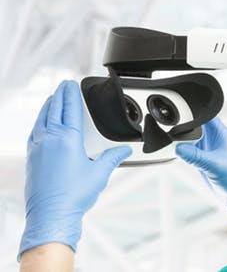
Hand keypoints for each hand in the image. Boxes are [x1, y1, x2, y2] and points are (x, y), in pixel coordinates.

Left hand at [19, 80, 130, 257]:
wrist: (51, 214)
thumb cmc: (73, 195)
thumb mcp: (100, 173)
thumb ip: (112, 158)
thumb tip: (124, 151)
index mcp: (67, 138)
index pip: (69, 108)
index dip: (71, 94)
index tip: (71, 84)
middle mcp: (49, 139)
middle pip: (53, 109)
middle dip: (59, 95)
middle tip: (62, 86)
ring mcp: (37, 147)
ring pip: (41, 118)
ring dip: (48, 106)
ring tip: (52, 100)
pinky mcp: (31, 158)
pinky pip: (35, 131)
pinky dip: (40, 121)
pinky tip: (42, 124)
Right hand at [175, 118, 226, 223]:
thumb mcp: (214, 164)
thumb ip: (196, 156)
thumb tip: (178, 148)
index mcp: (222, 134)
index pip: (207, 115)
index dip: (195, 112)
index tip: (179, 112)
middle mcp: (215, 139)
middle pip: (197, 126)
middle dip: (185, 126)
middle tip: (171, 129)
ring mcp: (210, 150)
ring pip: (193, 138)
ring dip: (184, 139)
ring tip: (171, 141)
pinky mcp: (205, 161)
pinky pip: (191, 151)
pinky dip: (184, 151)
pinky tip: (177, 154)